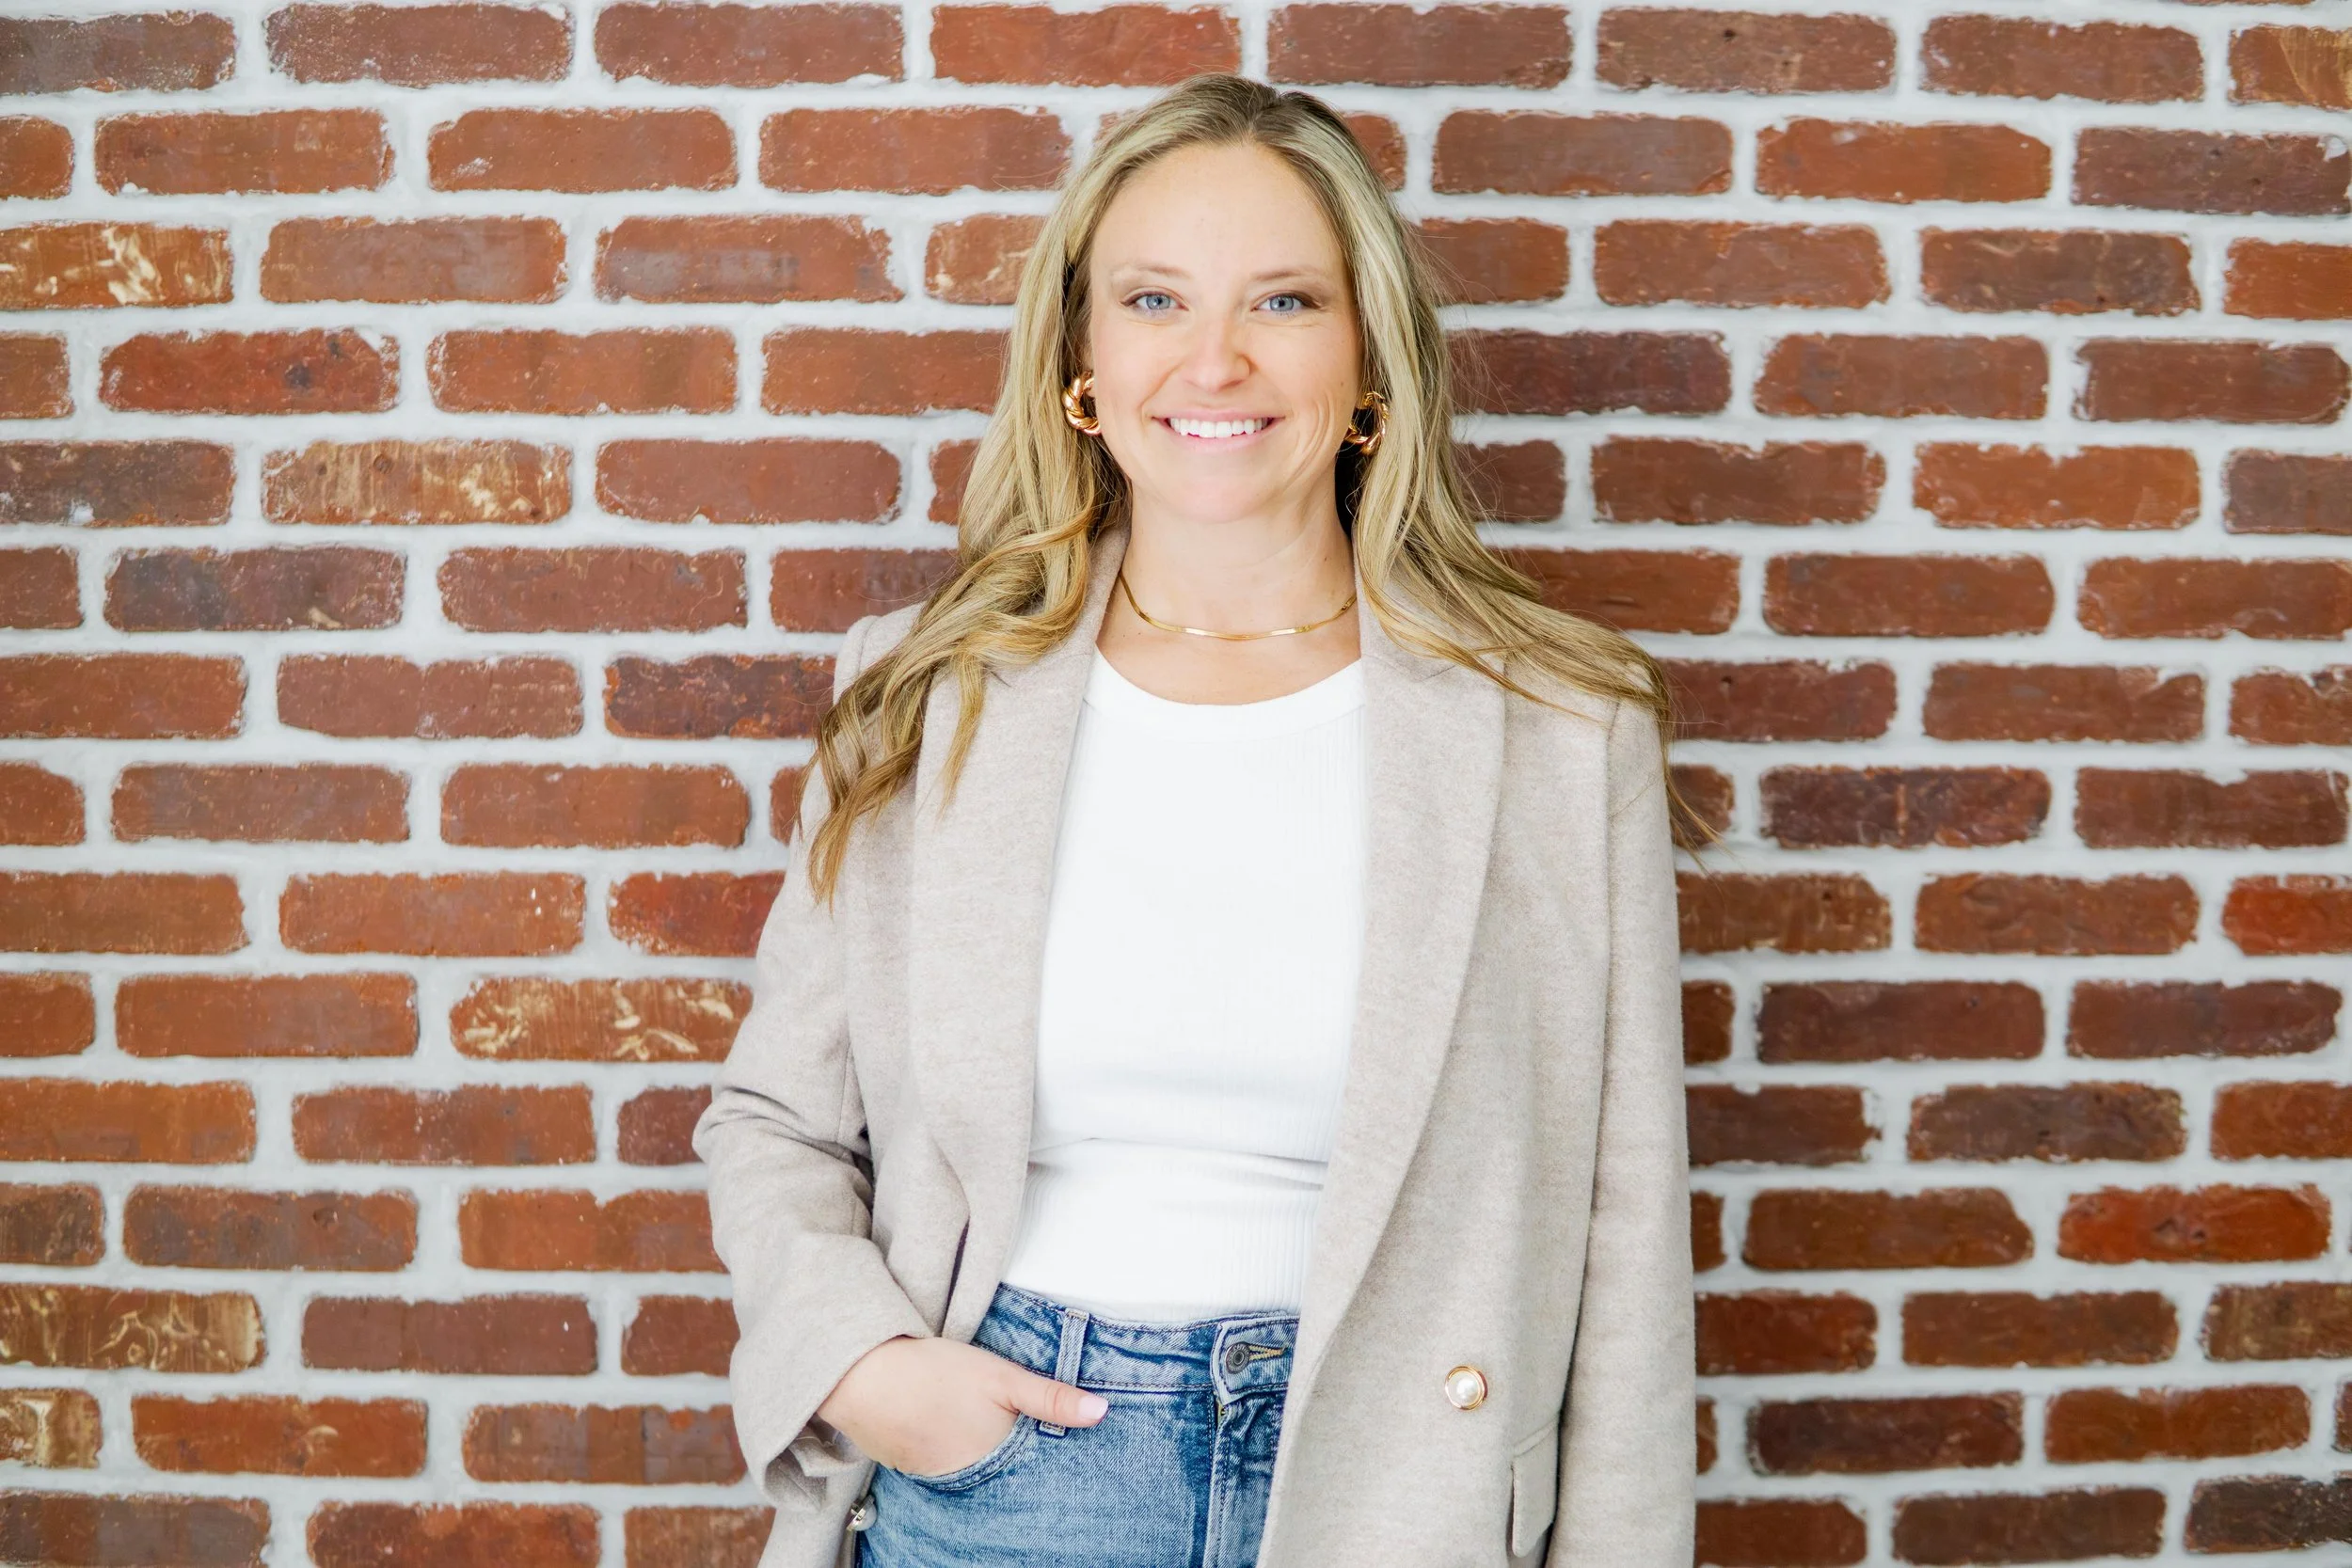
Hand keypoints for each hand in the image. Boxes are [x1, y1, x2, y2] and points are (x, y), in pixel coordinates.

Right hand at [818, 1335, 1107, 1476]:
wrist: (860, 1373)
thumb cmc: (934, 1371)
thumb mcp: (1001, 1376)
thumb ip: (1050, 1398)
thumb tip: (1101, 1413)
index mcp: (991, 1459)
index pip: (1027, 1469)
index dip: (1039, 1454)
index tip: (1044, 1439)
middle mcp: (961, 1478)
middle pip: (997, 1470)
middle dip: (1007, 1452)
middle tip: (999, 1420)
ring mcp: (929, 1475)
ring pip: (967, 1467)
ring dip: (974, 1449)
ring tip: (970, 1419)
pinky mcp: (904, 1464)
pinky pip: (937, 1463)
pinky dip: (945, 1447)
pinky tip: (942, 1422)